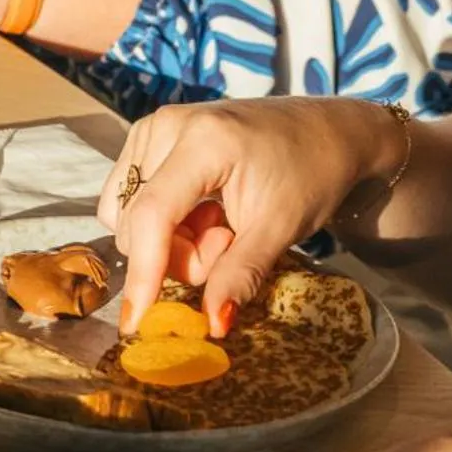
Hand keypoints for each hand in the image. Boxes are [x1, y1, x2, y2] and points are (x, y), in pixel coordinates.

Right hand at [98, 98, 407, 334]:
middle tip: (228, 242)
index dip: (143, 270)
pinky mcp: (147, 135)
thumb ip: (240, 275)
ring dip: (167, 239)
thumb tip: (212, 325)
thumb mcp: (281, 229)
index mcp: (204, 141)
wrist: (325, 132)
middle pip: (137, 222)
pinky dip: (159, 222)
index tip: (136, 319)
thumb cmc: (311, 175)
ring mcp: (152, 127)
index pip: (152, 215)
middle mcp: (166, 126)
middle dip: (177, 253)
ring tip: (217, 224)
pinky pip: (127, 199)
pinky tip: (198, 211)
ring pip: (126, 215)